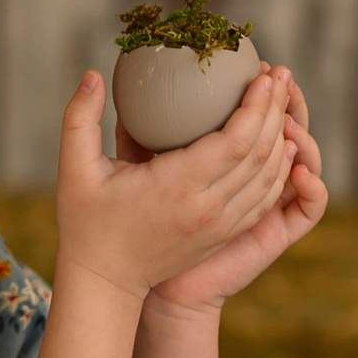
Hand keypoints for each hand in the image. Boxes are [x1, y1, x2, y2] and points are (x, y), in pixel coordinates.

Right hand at [52, 65, 298, 304]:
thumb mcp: (74, 171)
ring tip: (284, 102)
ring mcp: (220, 225)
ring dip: (282, 137)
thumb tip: (93, 76)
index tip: (264, 75)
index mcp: (177, 187)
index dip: (257, 106)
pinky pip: (263, 198)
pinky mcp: (224, 234)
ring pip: (269, 177)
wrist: (106, 282)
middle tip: (281, 75)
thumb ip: (79, 118)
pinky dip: (278, 170)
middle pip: (260, 154)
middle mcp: (207, 208)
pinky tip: (281, 145)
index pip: (235, 141)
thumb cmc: (86, 224)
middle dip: (276, 110)